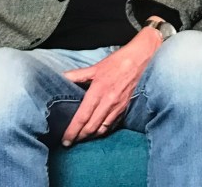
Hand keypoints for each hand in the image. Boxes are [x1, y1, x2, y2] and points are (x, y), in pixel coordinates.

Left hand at [60, 28, 160, 144]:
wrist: (140, 59)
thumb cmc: (117, 62)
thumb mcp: (95, 67)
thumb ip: (77, 75)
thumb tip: (61, 77)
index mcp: (98, 91)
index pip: (82, 117)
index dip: (72, 130)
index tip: (65, 139)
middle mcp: (108, 102)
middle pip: (91, 127)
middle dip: (79, 137)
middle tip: (70, 142)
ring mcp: (117, 107)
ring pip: (102, 129)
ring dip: (90, 137)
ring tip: (81, 138)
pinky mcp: (125, 108)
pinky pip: (112, 125)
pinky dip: (103, 131)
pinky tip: (97, 132)